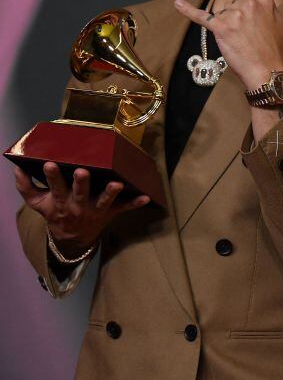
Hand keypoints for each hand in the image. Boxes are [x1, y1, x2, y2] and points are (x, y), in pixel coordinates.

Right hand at [14, 163, 148, 252]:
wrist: (71, 238)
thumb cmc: (55, 213)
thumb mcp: (37, 203)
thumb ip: (26, 187)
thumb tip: (16, 168)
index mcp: (61, 200)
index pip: (55, 187)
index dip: (52, 176)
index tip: (50, 164)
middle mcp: (79, 205)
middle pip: (80, 193)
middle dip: (81, 183)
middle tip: (82, 171)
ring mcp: (96, 209)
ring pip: (104, 201)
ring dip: (111, 193)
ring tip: (117, 184)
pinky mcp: (110, 212)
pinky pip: (124, 208)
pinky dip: (135, 203)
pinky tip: (147, 197)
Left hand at [174, 0, 282, 90]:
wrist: (269, 72)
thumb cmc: (281, 52)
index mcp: (265, 3)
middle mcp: (249, 5)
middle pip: (235, 4)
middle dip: (238, 20)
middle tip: (248, 39)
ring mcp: (235, 16)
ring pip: (224, 15)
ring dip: (228, 28)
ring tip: (240, 44)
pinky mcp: (222, 29)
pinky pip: (202, 17)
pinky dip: (188, 11)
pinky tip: (177, 4)